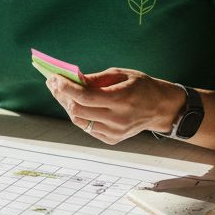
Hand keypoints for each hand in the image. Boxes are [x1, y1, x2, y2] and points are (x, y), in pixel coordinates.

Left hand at [44, 68, 182, 144]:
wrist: (161, 108)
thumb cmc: (141, 86)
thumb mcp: (121, 75)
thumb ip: (96, 79)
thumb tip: (72, 79)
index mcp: (121, 100)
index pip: (85, 97)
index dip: (66, 87)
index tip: (54, 78)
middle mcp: (117, 119)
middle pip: (78, 111)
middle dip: (62, 96)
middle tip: (53, 83)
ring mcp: (115, 132)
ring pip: (80, 121)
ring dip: (67, 106)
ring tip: (60, 92)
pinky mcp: (112, 139)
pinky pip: (88, 127)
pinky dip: (79, 115)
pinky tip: (75, 103)